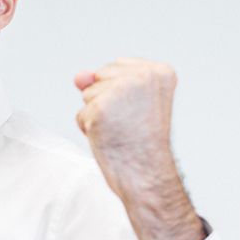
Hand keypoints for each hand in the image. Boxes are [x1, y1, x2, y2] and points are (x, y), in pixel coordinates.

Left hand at [73, 57, 177, 193]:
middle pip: (99, 76)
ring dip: (97, 116)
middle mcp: (144, 75)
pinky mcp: (101, 107)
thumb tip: (79, 77)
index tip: (139, 112)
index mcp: (160, 71)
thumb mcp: (131, 102)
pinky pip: (81, 114)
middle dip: (105, 100)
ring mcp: (121, 90)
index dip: (120, 94)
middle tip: (129, 123)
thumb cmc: (143, 141)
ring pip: (88, 94)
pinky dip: (89, 129)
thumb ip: (104, 82)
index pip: (116, 67)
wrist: (148, 172)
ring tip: (120, 130)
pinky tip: (109, 138)